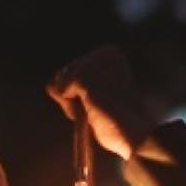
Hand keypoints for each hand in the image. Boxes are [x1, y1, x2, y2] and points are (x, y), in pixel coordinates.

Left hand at [46, 44, 164, 161]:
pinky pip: (59, 91)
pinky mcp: (83, 76)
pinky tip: (91, 111)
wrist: (136, 134)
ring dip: (71, 103)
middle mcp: (102, 52)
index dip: (82, 94)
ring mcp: (92, 63)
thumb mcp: (96, 100)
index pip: (75, 70)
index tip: (105, 103)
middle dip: (74, 97)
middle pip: (64, 74)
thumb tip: (49, 84)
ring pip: (60, 83)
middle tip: (100, 109)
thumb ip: (74, 89)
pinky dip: (69, 106)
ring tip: (95, 111)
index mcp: (110, 54)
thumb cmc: (118, 123)